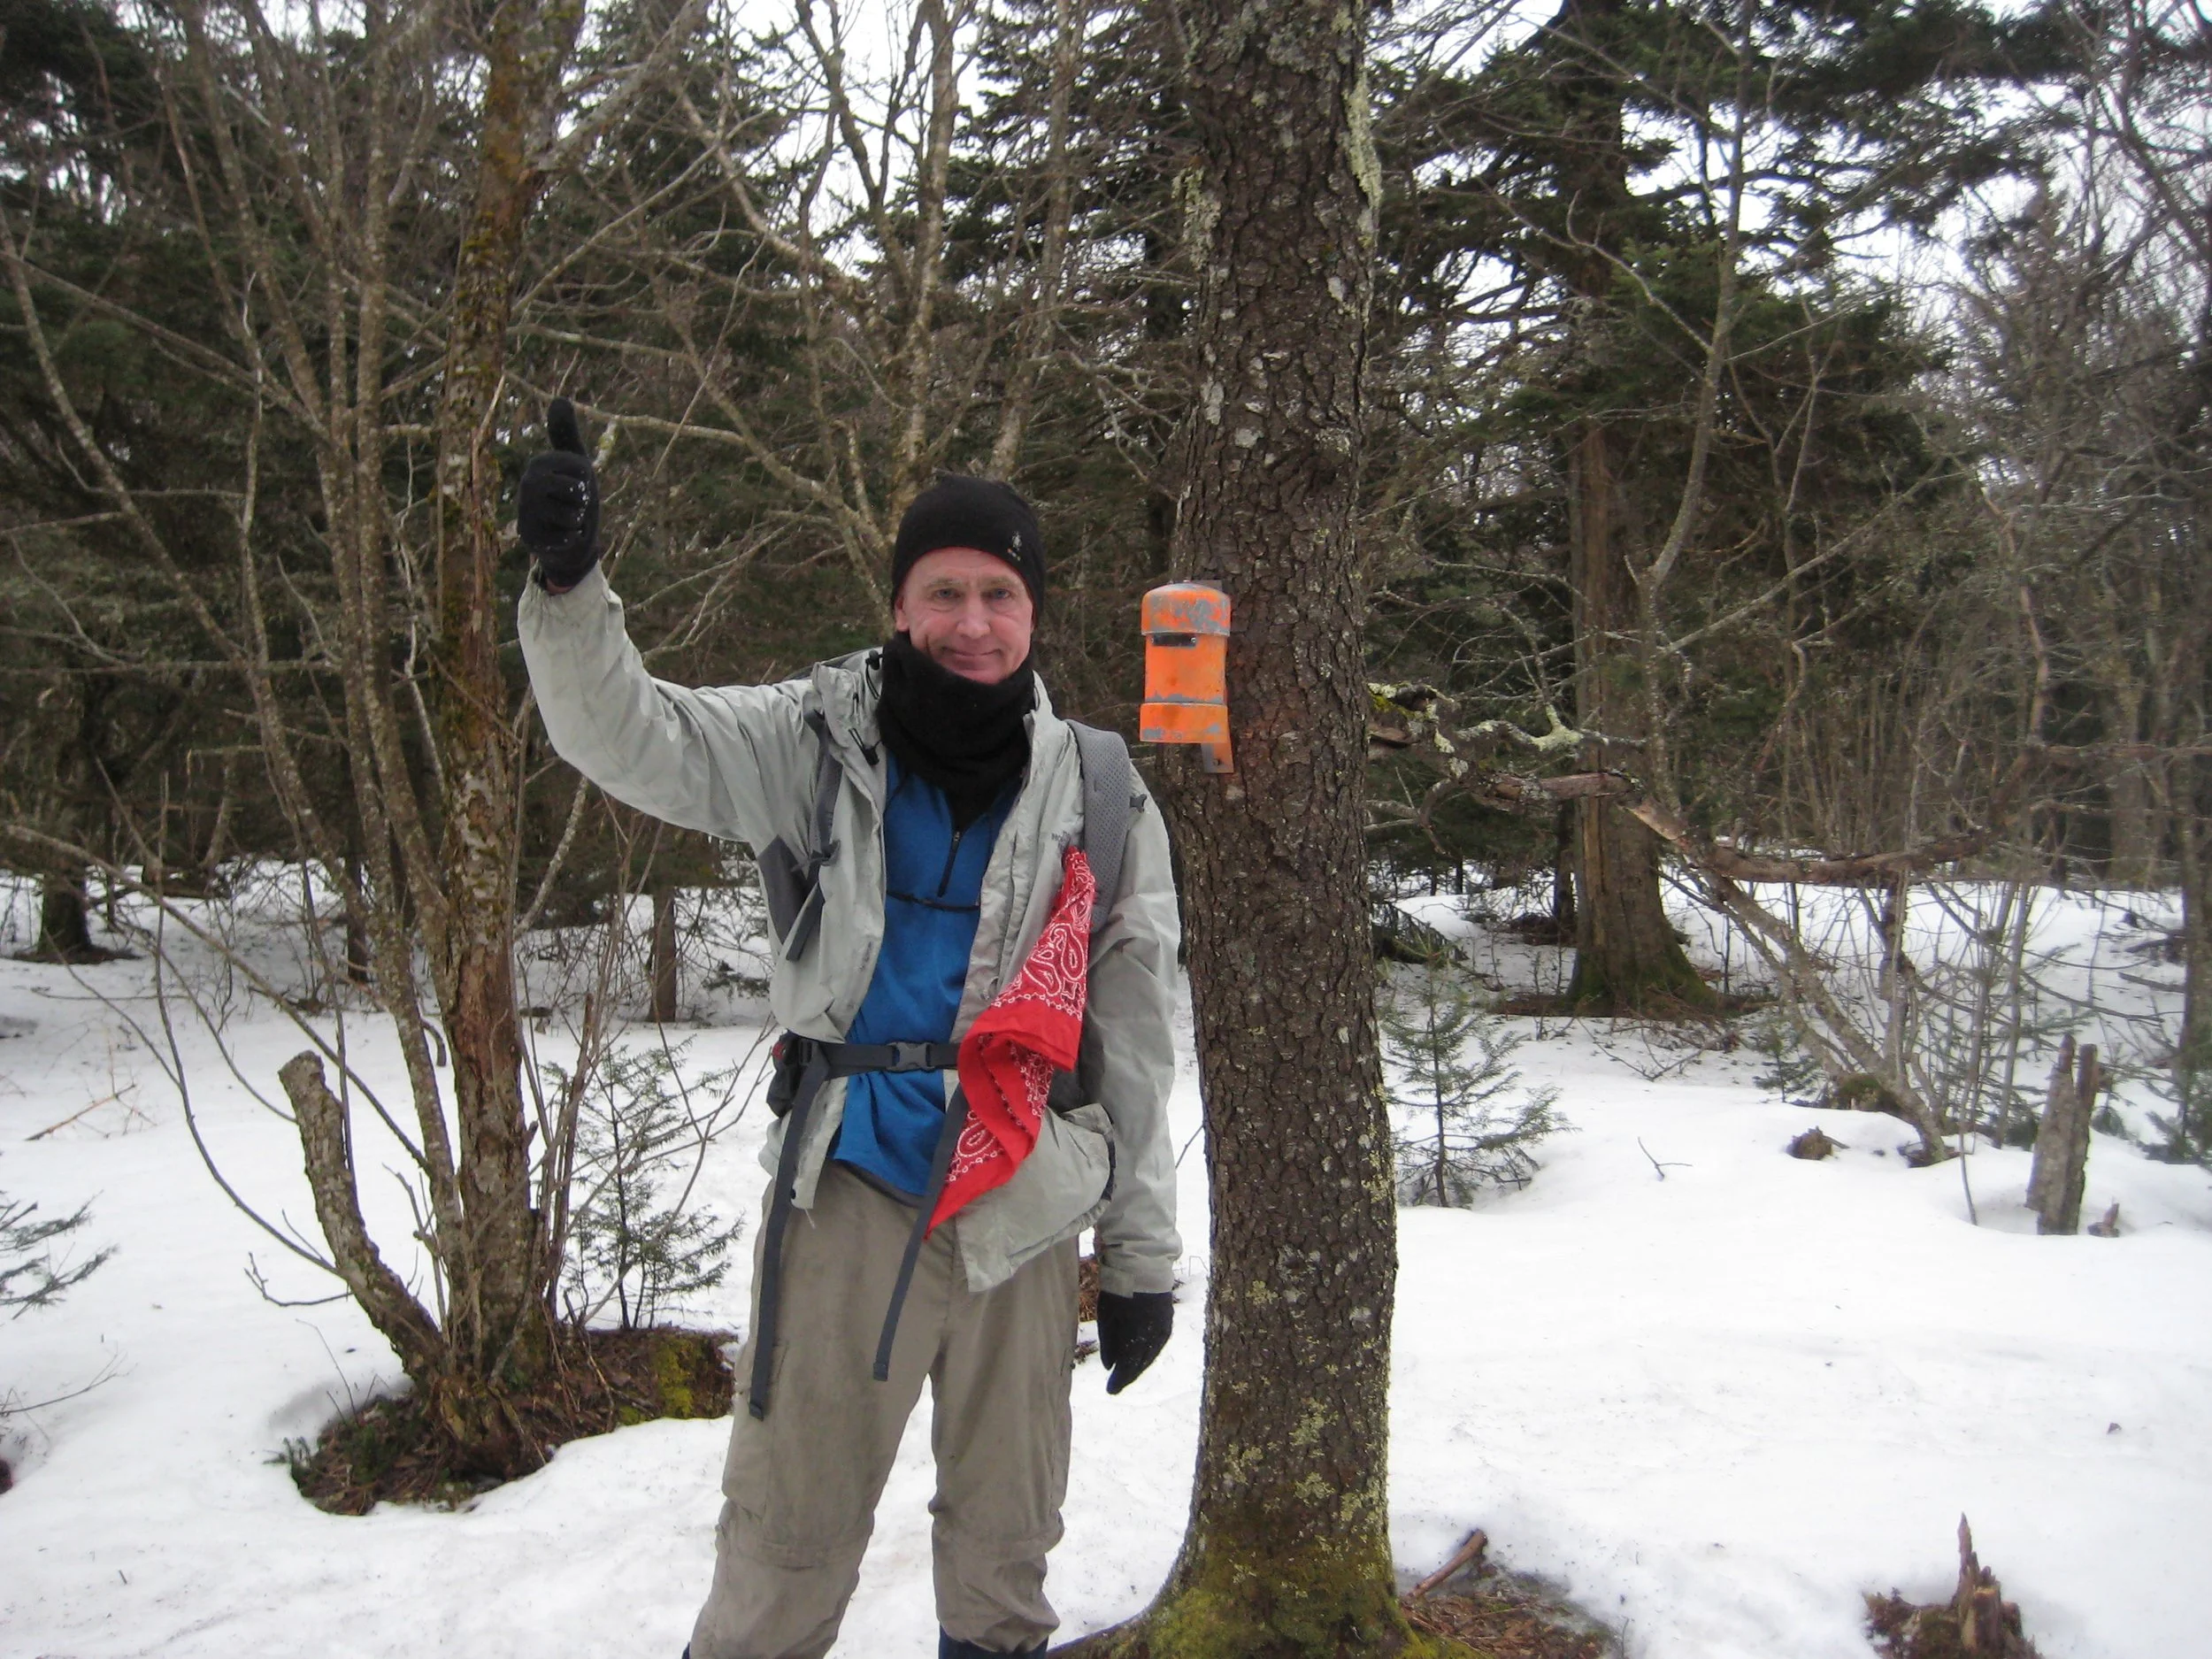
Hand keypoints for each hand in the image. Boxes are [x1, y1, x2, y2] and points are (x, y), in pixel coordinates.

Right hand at [517, 397, 599, 587]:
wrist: (568, 539)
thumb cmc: (574, 498)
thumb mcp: (576, 463)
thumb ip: (567, 435)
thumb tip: (559, 398)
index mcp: (540, 464)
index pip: (582, 472)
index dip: (587, 483)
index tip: (576, 487)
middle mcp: (527, 484)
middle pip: (577, 493)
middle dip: (583, 504)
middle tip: (571, 506)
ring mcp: (525, 512)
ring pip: (573, 517)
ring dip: (576, 523)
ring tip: (565, 521)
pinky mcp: (529, 538)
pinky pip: (567, 538)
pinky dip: (571, 541)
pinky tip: (560, 538)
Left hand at [1096, 1289, 1172, 1394]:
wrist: (1143, 1265)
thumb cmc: (1119, 1289)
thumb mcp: (1107, 1315)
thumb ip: (1108, 1343)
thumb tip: (1110, 1367)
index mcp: (1136, 1335)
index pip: (1129, 1366)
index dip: (1120, 1380)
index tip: (1111, 1391)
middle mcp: (1153, 1335)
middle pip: (1142, 1363)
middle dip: (1129, 1375)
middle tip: (1118, 1384)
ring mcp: (1163, 1328)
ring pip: (1152, 1355)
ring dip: (1140, 1365)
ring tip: (1129, 1372)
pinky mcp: (1168, 1320)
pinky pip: (1159, 1344)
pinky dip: (1149, 1353)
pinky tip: (1142, 1356)